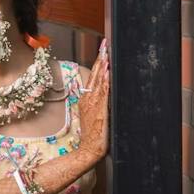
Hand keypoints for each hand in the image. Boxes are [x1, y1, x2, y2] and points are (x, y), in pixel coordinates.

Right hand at [77, 41, 108, 164]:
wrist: (89, 149)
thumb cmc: (92, 133)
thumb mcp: (89, 113)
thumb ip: (91, 100)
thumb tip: (90, 87)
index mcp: (86, 98)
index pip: (92, 75)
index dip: (98, 61)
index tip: (103, 49)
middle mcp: (88, 98)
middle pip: (94, 73)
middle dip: (100, 57)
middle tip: (105, 44)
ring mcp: (93, 103)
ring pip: (98, 80)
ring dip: (103, 65)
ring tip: (106, 52)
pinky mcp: (100, 109)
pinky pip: (103, 91)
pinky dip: (104, 80)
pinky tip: (107, 71)